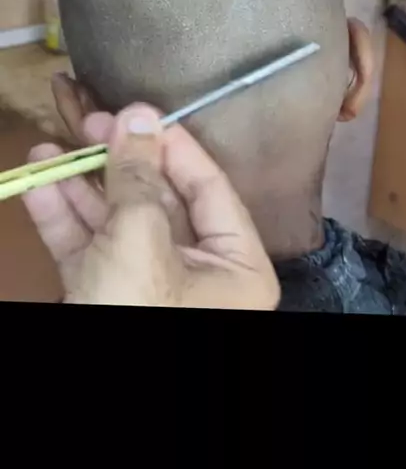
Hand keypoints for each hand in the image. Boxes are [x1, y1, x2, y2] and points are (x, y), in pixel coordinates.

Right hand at [23, 96, 279, 309]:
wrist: (87, 424)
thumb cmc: (138, 313)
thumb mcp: (139, 241)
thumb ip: (138, 177)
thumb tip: (138, 114)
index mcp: (236, 264)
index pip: (209, 186)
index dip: (172, 145)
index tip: (137, 112)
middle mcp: (199, 274)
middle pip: (158, 200)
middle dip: (119, 162)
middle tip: (90, 124)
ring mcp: (150, 287)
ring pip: (117, 222)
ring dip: (81, 186)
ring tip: (50, 149)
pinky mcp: (108, 297)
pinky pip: (90, 249)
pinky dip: (64, 218)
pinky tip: (39, 183)